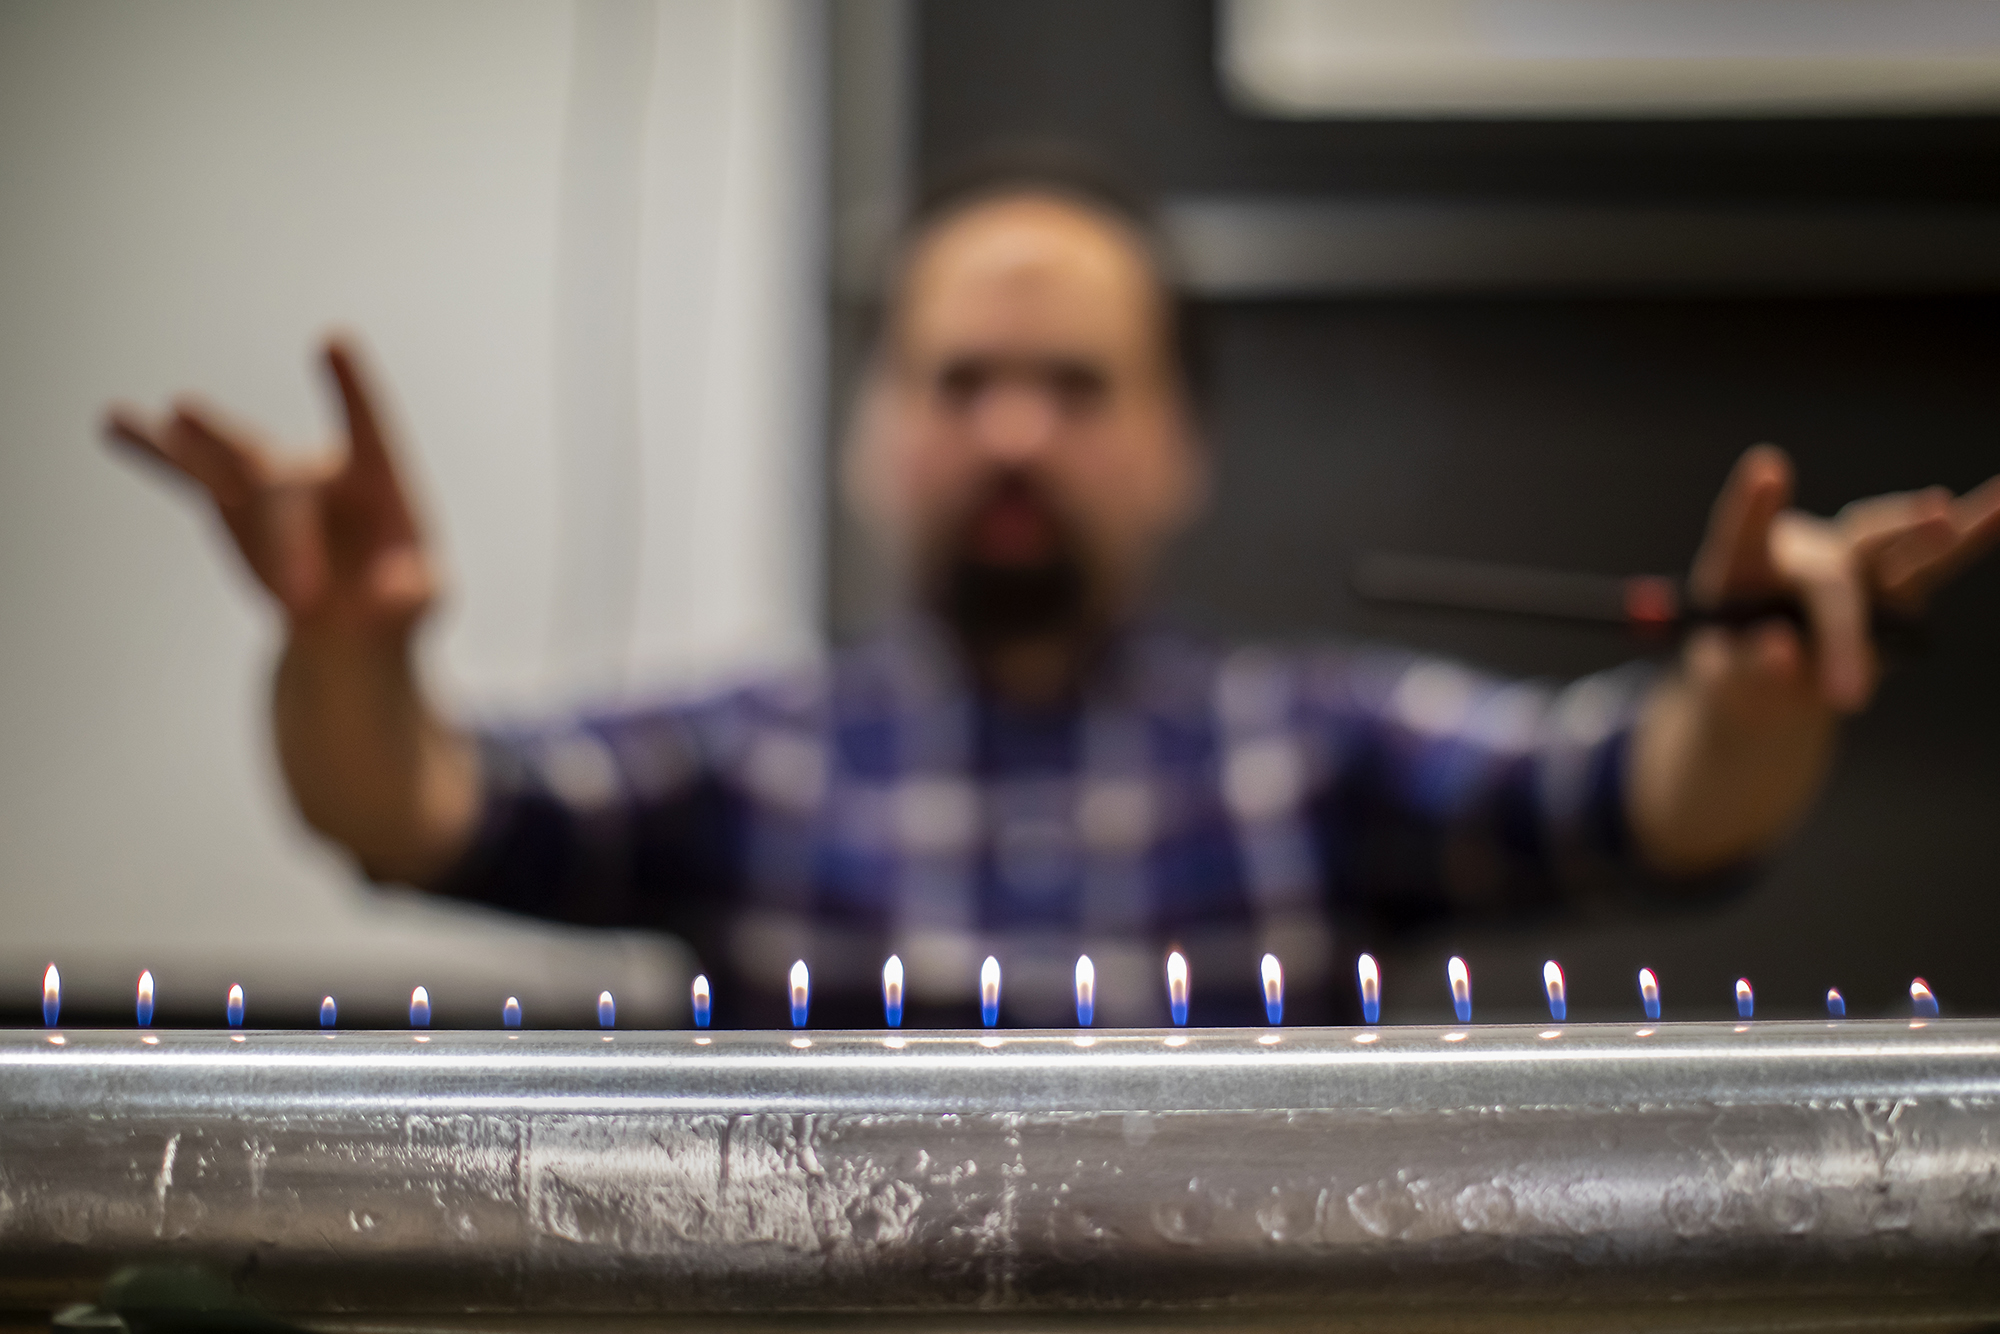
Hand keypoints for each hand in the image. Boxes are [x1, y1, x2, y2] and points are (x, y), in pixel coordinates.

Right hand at [105, 336, 472, 883]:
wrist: (350, 618)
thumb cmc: (399, 602)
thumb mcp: (418, 608)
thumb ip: (414, 598)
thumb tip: (401, 590)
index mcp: (381, 486)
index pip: (370, 432)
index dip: (352, 391)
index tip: (333, 340)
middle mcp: (321, 473)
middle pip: (289, 485)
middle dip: (285, 544)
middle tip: (301, 603)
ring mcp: (271, 484)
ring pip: (232, 461)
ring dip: (200, 442)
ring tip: (169, 414)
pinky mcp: (231, 506)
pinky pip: (190, 477)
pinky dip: (156, 454)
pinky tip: (115, 422)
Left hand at [1685, 443, 1999, 716]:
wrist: (1771, 671)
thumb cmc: (1737, 663)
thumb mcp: (1726, 677)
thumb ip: (1745, 666)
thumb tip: (1785, 652)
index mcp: (1744, 566)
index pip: (1744, 535)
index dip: (1754, 504)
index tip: (1769, 468)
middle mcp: (1804, 553)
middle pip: (1827, 579)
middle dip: (1840, 634)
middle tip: (1846, 684)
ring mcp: (1854, 564)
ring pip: (1887, 545)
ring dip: (1914, 532)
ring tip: (1940, 513)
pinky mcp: (1897, 586)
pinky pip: (1936, 564)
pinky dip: (1971, 537)